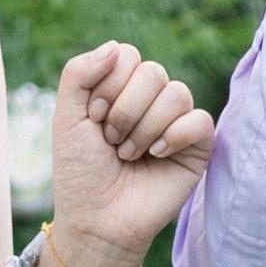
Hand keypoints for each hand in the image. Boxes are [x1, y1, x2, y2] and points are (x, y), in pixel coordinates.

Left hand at [42, 42, 214, 266]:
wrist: (97, 220)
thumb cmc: (81, 173)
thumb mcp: (66, 117)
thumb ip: (79, 73)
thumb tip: (115, 46)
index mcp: (122, 87)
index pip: (126, 55)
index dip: (107, 85)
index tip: (93, 120)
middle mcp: (151, 100)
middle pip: (153, 71)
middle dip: (124, 110)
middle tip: (111, 142)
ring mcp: (176, 121)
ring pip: (176, 93)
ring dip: (144, 128)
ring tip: (129, 155)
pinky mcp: (197, 146)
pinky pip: (199, 120)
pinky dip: (174, 136)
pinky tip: (156, 156)